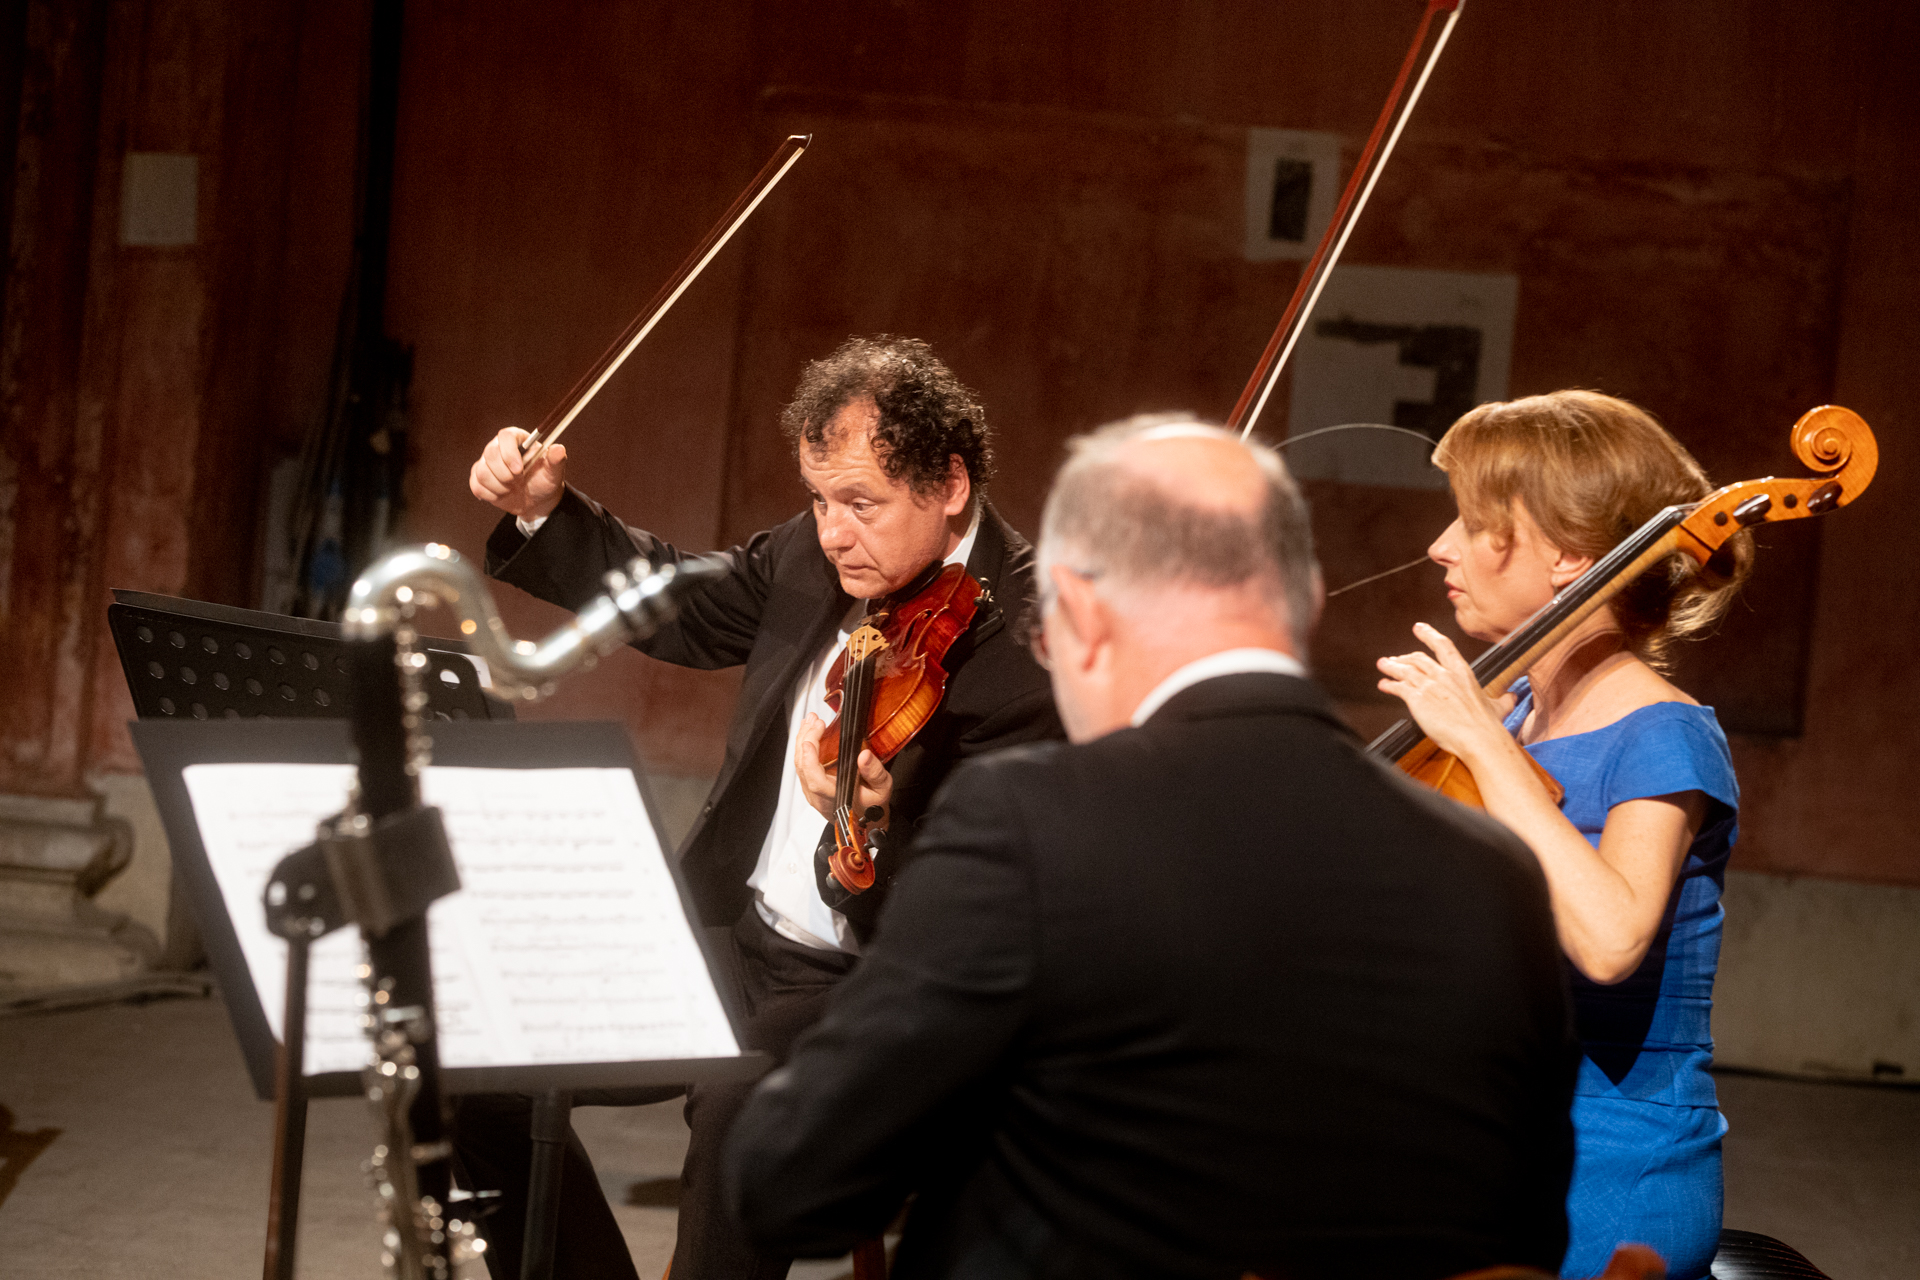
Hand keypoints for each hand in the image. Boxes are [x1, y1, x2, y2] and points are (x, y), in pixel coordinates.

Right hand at [468, 426, 566, 520]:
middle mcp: (498, 447)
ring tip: (512, 488)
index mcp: (517, 439)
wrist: (535, 500)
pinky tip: (503, 494)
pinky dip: (492, 495)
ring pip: (482, 472)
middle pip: (490, 454)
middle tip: (518, 481)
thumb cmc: (544, 481)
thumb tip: (559, 449)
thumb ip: (556, 460)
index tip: (519, 470)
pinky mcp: (478, 477)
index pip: (505, 436)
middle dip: (505, 474)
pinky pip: (476, 486)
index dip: (509, 453)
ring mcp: (486, 462)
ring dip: (500, 486)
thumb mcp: (553, 472)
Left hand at [794, 713, 891, 826]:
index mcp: (836, 799)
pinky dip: (803, 748)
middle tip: (814, 721)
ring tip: (810, 721)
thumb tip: (864, 755)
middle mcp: (819, 797)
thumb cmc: (872, 806)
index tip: (810, 741)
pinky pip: (802, 766)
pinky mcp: (810, 786)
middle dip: (805, 740)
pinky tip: (808, 733)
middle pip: (803, 769)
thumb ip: (875, 773)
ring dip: (802, 741)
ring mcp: (812, 793)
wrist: (866, 822)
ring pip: (799, 766)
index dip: (810, 761)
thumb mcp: (882, 789)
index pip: (816, 781)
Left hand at [1376, 621, 1516, 761]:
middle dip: (1404, 657)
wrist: (1479, 738)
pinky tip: (1384, 685)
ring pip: (1405, 670)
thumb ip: (1503, 700)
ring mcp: (1430, 685)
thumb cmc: (1488, 726)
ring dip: (1392, 667)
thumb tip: (1513, 697)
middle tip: (1395, 658)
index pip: (1443, 646)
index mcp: (1461, 672)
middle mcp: (1444, 675)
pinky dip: (1389, 684)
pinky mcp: (1417, 699)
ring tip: (1383, 665)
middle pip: (1418, 658)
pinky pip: (1399, 687)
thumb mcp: (1498, 707)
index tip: (1419, 628)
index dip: (1428, 635)